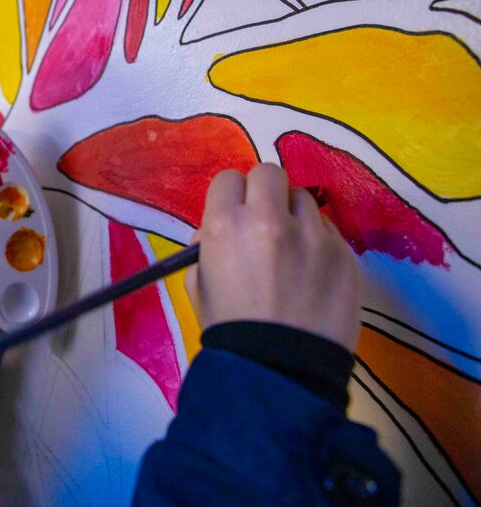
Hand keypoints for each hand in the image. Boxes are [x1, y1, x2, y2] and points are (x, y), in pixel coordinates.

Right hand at [185, 164, 360, 350]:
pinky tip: (312, 272)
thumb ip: (205, 250)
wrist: (281, 369)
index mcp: (225, 226)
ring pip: (303, 199)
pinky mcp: (344, 252)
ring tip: (292, 248)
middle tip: (264, 218)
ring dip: (294, 216)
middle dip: (264, 192)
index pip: (229, 179)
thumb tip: (214, 234)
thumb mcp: (199, 286)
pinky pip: (328, 230)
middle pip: (269, 173)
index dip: (231, 196)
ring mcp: (312, 235)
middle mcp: (268, 220)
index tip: (235, 213)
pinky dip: (318, 243)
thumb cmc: (230, 329)